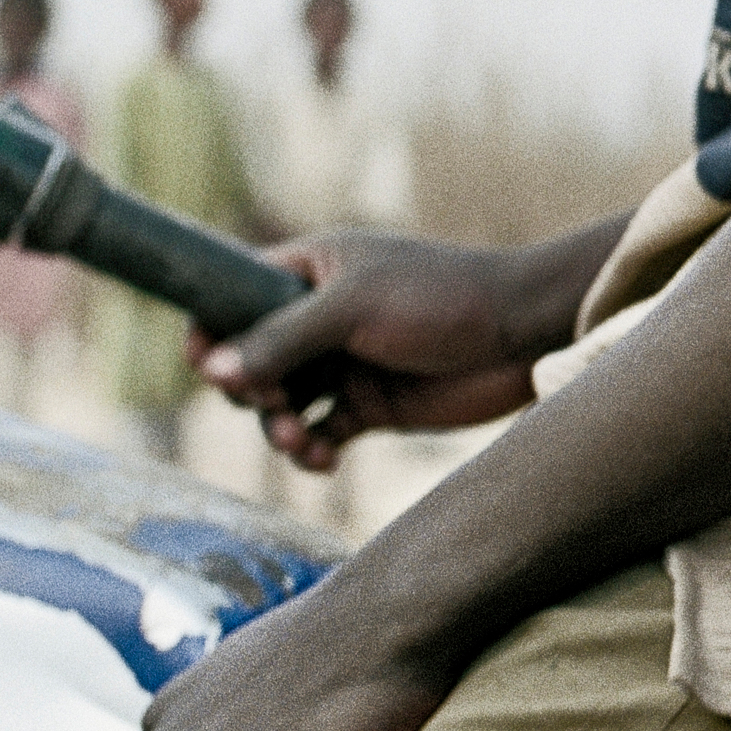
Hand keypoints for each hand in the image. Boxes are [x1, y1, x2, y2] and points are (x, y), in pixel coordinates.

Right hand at [190, 231, 579, 473]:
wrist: (522, 335)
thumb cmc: (442, 298)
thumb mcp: (354, 308)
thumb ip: (283, 339)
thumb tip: (212, 371)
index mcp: (310, 272)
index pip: (232, 297)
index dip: (211, 332)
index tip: (208, 364)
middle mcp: (319, 318)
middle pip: (248, 363)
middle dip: (249, 391)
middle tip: (273, 402)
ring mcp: (344, 364)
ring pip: (280, 406)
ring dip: (278, 428)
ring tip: (301, 439)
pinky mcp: (369, 406)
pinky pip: (318, 436)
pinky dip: (311, 452)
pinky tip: (324, 459)